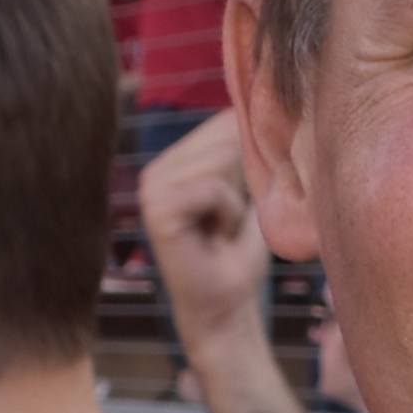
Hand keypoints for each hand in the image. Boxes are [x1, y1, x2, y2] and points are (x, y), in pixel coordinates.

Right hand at [136, 110, 269, 351]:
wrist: (226, 306)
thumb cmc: (239, 255)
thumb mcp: (251, 192)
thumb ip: (249, 151)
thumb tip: (261, 106)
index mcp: (176, 162)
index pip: (224, 124)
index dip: (251, 159)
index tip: (240, 204)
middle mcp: (157, 169)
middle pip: (225, 137)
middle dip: (244, 182)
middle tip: (230, 222)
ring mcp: (151, 187)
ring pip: (220, 160)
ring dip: (236, 201)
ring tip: (222, 229)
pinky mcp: (156, 209)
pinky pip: (211, 188)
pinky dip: (227, 213)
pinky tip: (215, 236)